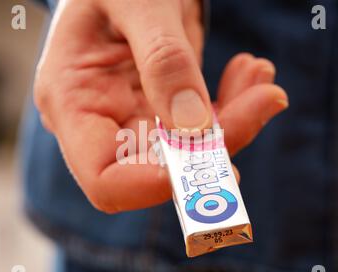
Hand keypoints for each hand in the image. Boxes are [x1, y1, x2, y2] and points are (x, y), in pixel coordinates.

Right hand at [34, 0, 287, 212]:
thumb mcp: (137, 1)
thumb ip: (163, 59)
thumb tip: (193, 126)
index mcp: (73, 103)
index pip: (104, 178)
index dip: (152, 187)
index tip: (210, 164)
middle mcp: (102, 122)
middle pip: (159, 168)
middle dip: (217, 146)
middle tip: (265, 100)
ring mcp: (134, 118)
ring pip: (191, 151)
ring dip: (237, 122)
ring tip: (262, 78)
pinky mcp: (164, 110)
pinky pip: (203, 126)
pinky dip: (234, 106)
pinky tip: (251, 74)